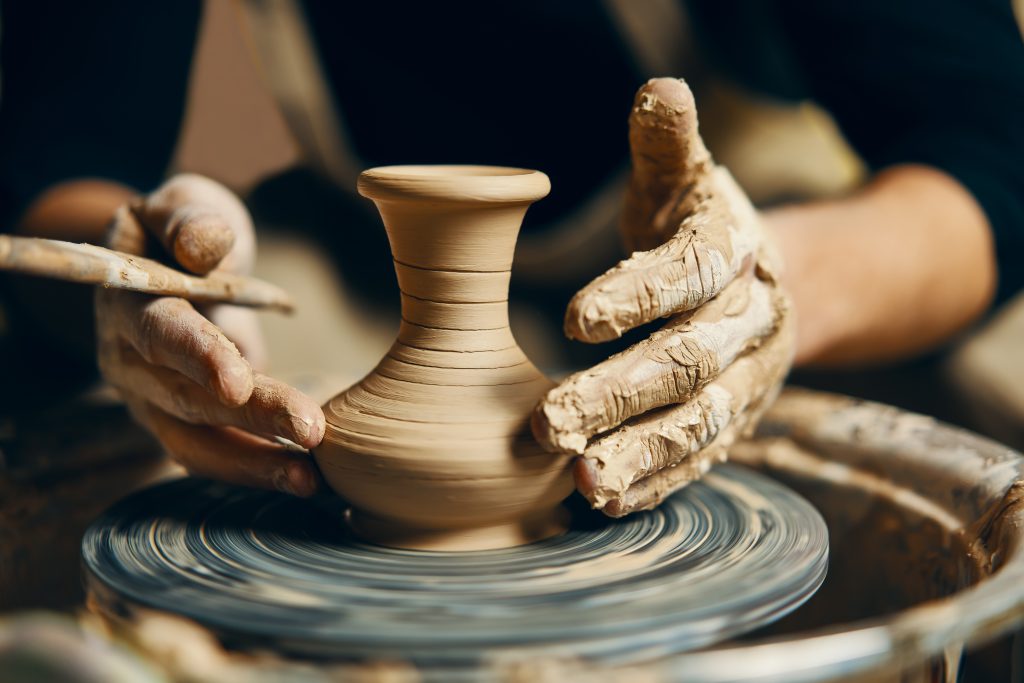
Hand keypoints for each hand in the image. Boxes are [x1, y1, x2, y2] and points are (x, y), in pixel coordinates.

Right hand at [95, 174, 324, 495]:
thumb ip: (189, 217)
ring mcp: (149, 398)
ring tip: (309, 481)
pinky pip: (213, 452)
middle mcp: (128, 360)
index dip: (198, 356)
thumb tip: (204, 244)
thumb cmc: (178, 229)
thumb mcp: (182, 203)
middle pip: (187, 397)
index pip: (160, 331)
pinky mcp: (178, 420)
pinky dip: (255, 468)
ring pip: (195, 441)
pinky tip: (304, 480)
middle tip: (312, 430)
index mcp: (125, 301)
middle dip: (251, 416)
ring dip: (253, 463)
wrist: (163, 265)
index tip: (239, 380)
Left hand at [532, 79, 793, 516]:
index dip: (636, 296)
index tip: (572, 318)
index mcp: (734, 256)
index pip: (688, 276)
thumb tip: (660, 90)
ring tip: (580, 477)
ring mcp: (744, 384)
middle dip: (618, 393)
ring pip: (698, 425)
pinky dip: (653, 483)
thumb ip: (668, 145)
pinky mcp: (729, 425)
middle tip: (548, 418)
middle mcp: (746, 326)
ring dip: (639, 453)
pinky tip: (601, 498)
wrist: (767, 288)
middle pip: (687, 364)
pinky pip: (695, 461)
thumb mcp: (687, 181)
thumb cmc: (700, 229)